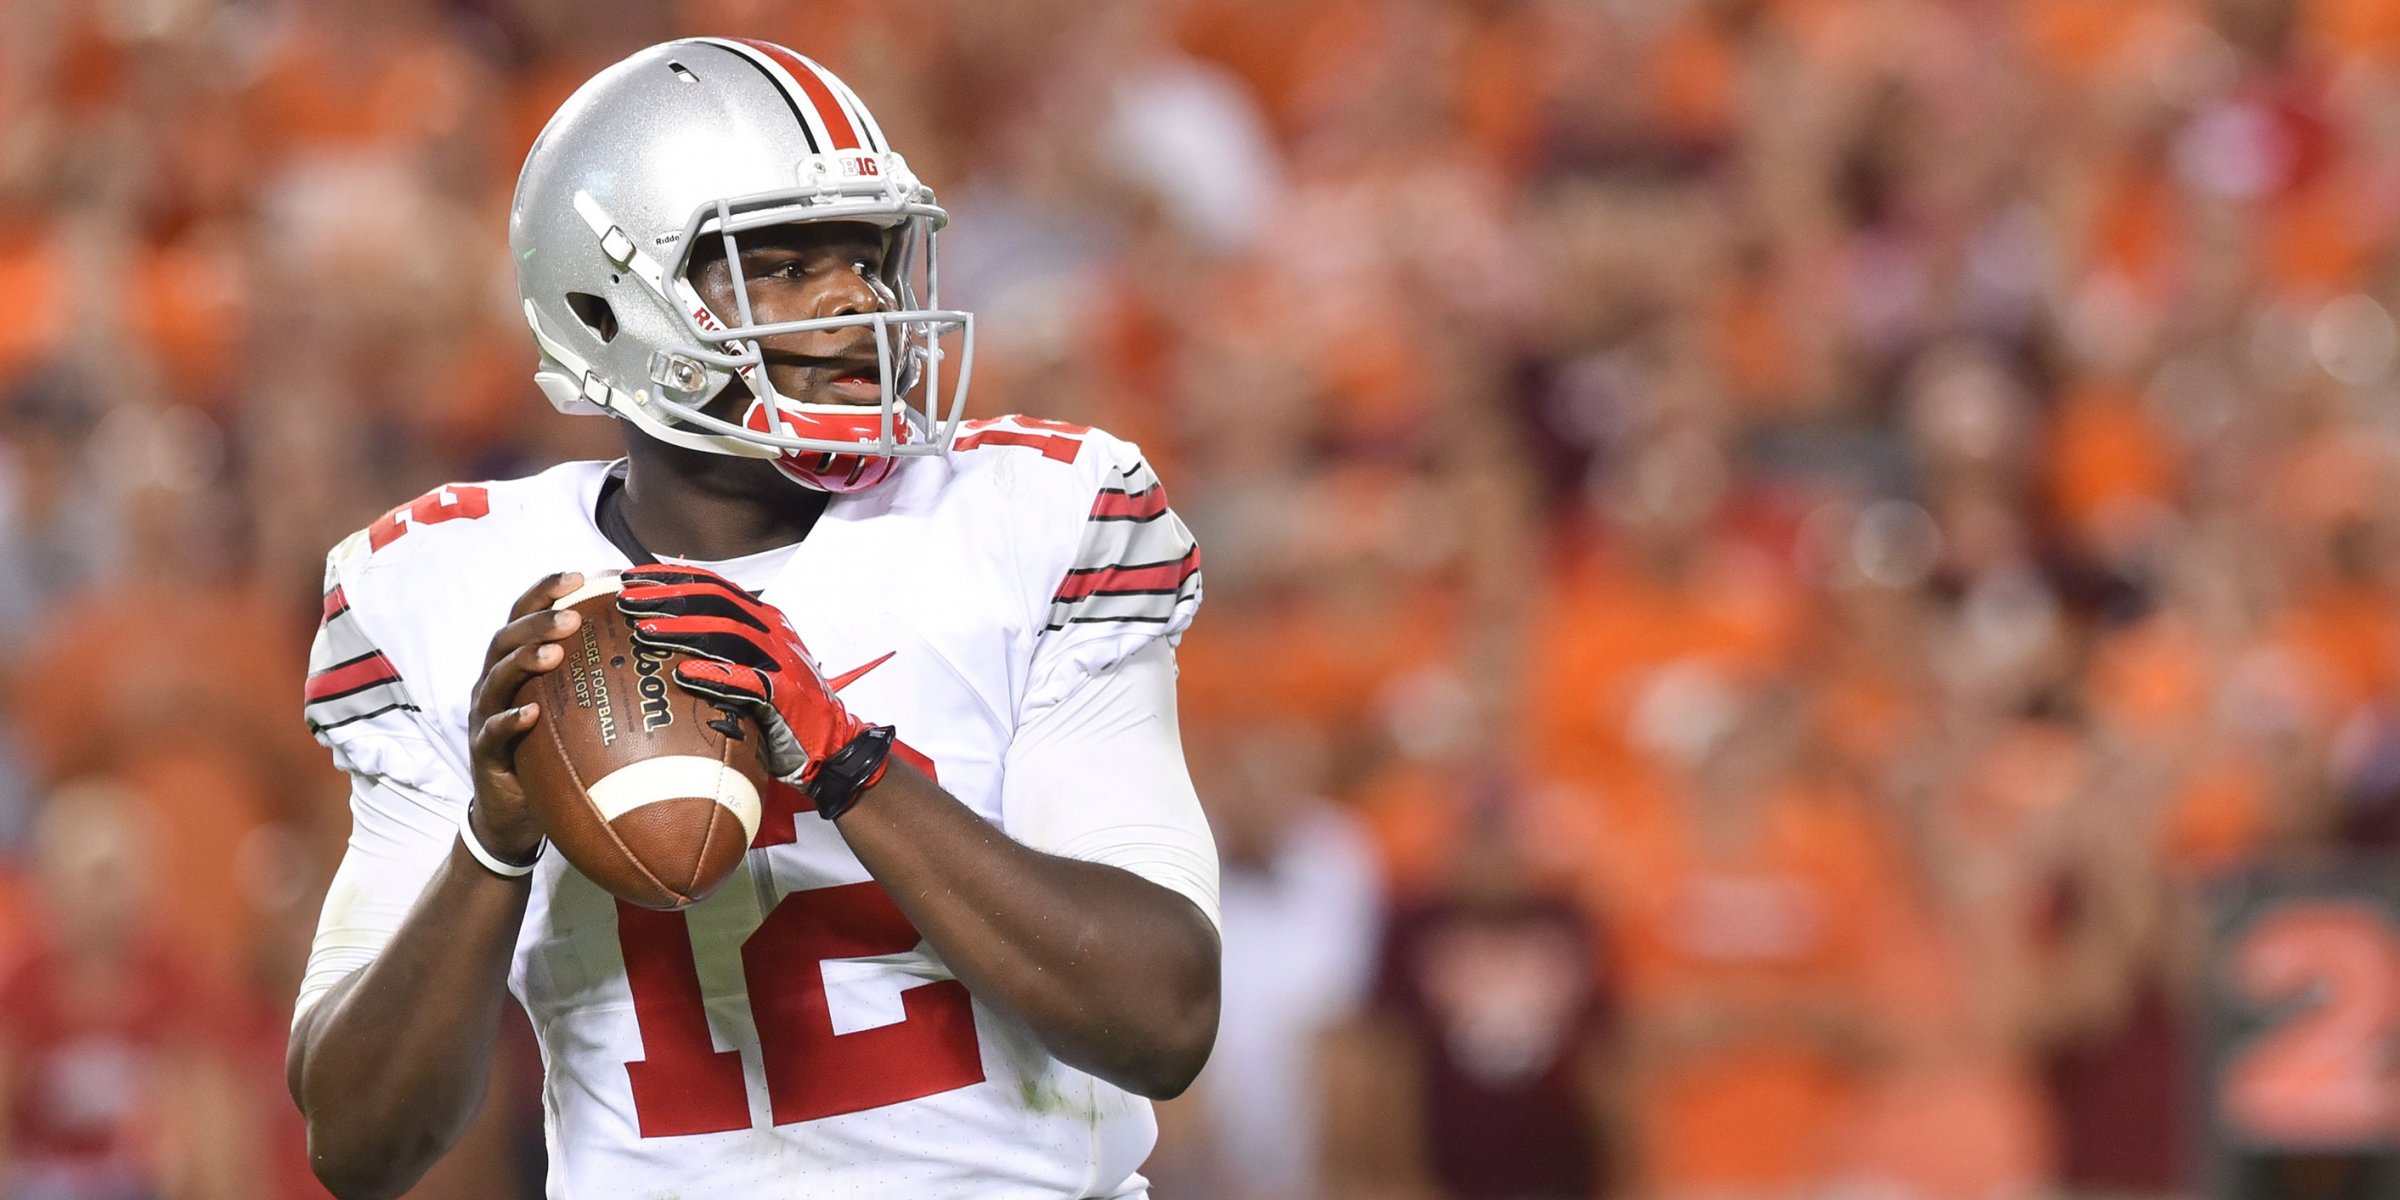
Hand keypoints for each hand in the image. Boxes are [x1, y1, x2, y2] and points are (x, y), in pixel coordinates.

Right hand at [467, 571, 588, 861]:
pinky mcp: (484, 751)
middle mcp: (495, 681)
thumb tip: (664, 652)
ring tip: (554, 652)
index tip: (580, 574)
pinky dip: (510, 720)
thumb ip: (600, 678)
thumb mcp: (577, 709)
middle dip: (538, 622)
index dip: (546, 591)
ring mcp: (485, 715)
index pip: (525, 615)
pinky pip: (492, 732)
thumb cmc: (552, 749)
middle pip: (506, 638)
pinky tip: (531, 714)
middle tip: (571, 615)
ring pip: (497, 678)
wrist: (515, 810)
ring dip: (525, 660)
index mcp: (517, 663)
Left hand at [615, 565, 875, 785]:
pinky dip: (715, 676)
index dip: (672, 577)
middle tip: (628, 602)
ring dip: (683, 630)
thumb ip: (721, 643)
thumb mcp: (756, 661)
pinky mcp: (785, 695)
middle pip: (715, 602)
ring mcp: (780, 661)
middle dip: (668, 598)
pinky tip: (685, 674)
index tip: (632, 577)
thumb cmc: (784, 704)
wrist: (833, 739)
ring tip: (645, 631)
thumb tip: (666, 630)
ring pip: (728, 634)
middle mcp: (772, 631)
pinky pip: (746, 682)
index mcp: (764, 618)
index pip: (713, 584)